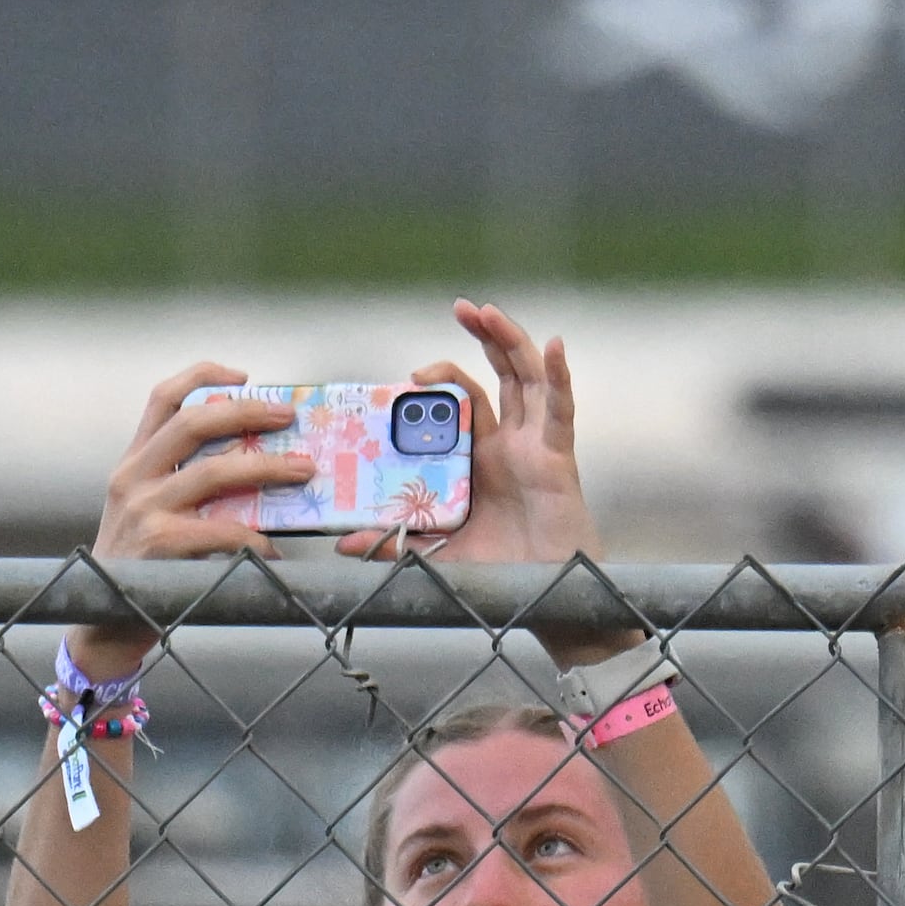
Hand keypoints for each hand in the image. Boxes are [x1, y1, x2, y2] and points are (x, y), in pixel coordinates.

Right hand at [72, 361, 308, 677]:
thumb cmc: (143, 566)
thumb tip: (256, 461)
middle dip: (246, 412)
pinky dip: (254, 538)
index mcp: (134, 462)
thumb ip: (188, 483)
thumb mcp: (152, 511)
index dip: (202, 376)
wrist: (105, 622)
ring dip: (266, 467)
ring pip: (213, 472)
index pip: (163, 399)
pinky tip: (274, 549)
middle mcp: (133, 477)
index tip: (244, 375)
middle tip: (288, 415)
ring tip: (303, 471)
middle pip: (193, 422)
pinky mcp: (159, 545)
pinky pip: (221, 530)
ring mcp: (144, 509)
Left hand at [348, 300, 632, 666]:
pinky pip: (561, 411)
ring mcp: (536, 447)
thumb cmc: (503, 573)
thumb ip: (397, 543)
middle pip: (501, 375)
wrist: (544, 598)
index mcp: (482, 457)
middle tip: (461, 307)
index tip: (411, 374)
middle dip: (483, 337)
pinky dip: (559, 376)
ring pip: (528, 380)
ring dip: (510, 341)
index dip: (443, 377)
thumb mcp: (440, 553)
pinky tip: (554, 345)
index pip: (463, 401)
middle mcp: (511, 443)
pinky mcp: (558, 459)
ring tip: (488, 311)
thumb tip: (343, 544)